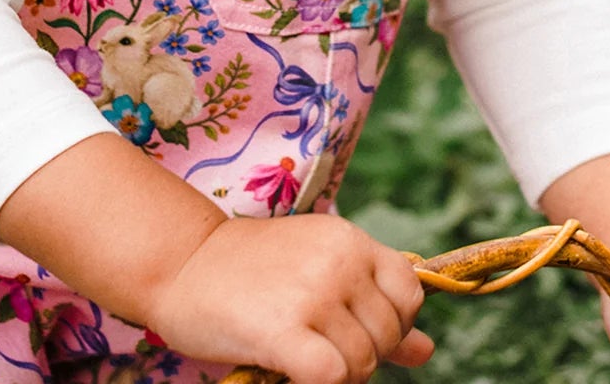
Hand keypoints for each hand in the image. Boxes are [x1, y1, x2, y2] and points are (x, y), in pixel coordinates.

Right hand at [147, 214, 433, 383]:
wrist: (183, 264)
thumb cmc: (253, 272)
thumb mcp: (318, 273)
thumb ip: (373, 309)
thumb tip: (426, 350)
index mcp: (350, 240)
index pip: (409, 292)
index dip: (395, 324)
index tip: (359, 332)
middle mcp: (338, 261)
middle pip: (386, 335)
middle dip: (362, 356)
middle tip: (319, 350)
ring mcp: (313, 293)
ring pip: (361, 363)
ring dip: (339, 375)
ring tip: (302, 360)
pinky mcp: (283, 329)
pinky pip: (332, 376)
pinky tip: (294, 371)